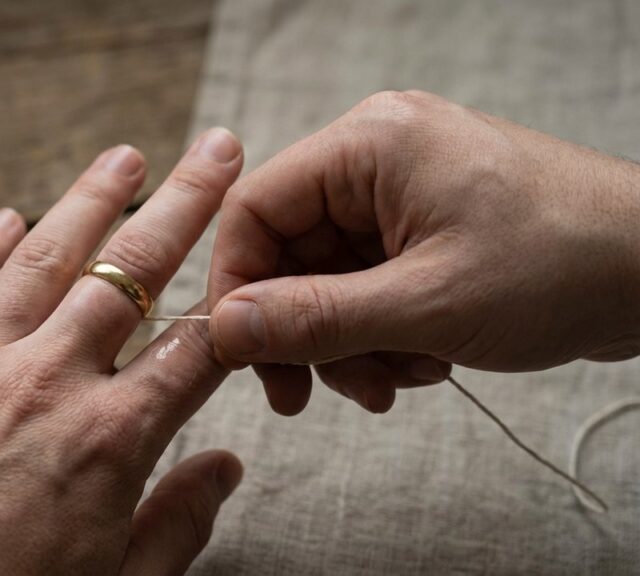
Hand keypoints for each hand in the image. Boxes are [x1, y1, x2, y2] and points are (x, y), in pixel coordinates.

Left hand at [0, 129, 244, 574]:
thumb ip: (179, 522)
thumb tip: (226, 469)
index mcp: (110, 441)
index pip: (190, 349)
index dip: (227, 308)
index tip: (248, 278)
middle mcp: (46, 385)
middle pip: (129, 274)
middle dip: (183, 206)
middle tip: (214, 153)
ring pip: (42, 261)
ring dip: (88, 202)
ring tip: (125, 158)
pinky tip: (5, 218)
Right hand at [207, 90, 639, 414]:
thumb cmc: (564, 264)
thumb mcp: (426, 305)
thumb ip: (316, 319)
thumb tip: (227, 328)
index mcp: (369, 145)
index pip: (256, 208)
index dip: (239, 285)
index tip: (245, 353)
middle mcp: (377, 159)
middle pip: (291, 251)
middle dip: (307, 330)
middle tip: (316, 393)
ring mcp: (404, 194)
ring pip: (329, 279)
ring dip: (350, 342)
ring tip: (399, 380)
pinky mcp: (427, 228)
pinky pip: (369, 286)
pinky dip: (383, 334)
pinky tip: (426, 362)